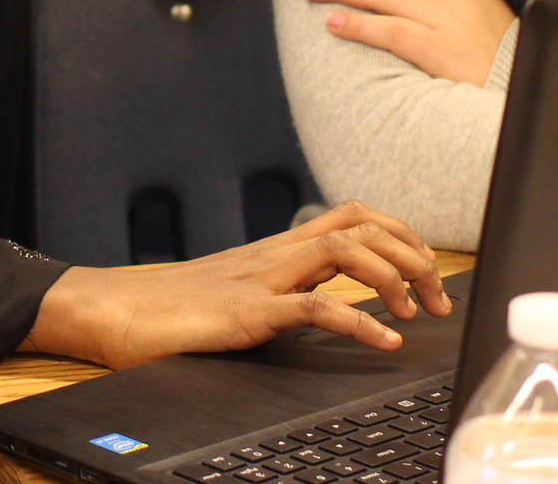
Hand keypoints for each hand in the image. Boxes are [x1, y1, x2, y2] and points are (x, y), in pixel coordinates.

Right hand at [20, 200, 451, 367]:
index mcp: (277, 247)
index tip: (427, 267)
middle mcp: (276, 253)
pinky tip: (384, 341)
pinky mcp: (250, 312)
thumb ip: (280, 286)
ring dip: (393, 277)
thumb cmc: (174, 308)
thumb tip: (327, 299)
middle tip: (438, 297)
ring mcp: (264, 279)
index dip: (400, 233)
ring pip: (346, 251)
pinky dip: (359, 322)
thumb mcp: (241, 290)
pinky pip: (315, 307)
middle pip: (362, 225)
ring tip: (416, 312)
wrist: (118, 311)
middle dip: (412, 254)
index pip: (353, 216)